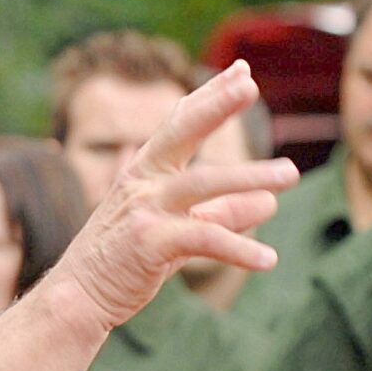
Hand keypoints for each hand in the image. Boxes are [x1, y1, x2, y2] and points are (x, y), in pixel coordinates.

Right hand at [43, 60, 298, 331]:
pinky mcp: (149, 243)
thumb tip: (270, 202)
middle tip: (250, 85)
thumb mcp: (179, 231)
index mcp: (146, 171)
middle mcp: (143, 182)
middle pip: (182, 132)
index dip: (211, 96)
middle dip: (215, 105)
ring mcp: (144, 209)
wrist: (79, 298)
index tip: (242, 72)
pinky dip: (239, 248)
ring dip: (249, 176)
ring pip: (202, 184)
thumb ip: (223, 214)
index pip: (180, 122)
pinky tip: (269, 259)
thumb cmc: (126, 261)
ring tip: (291, 174)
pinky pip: (204, 239)